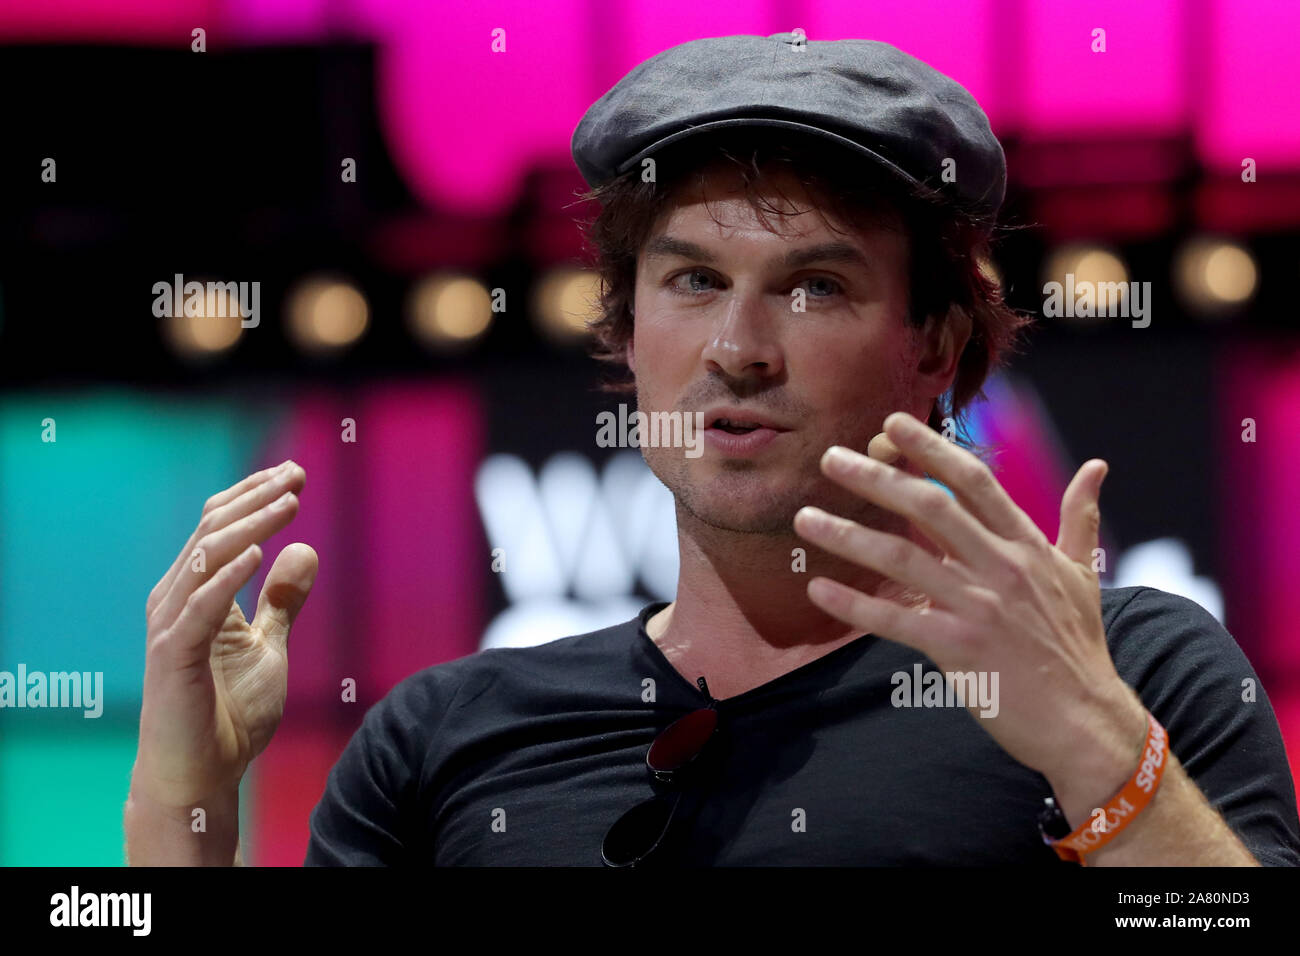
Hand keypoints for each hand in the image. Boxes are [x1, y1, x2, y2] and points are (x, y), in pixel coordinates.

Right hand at [133, 460, 317, 810]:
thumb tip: (306, 549)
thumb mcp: (269, 647)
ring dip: (250, 526)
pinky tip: (259, 553)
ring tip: (289, 503)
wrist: (201, 776)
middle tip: (298, 475)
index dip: (255, 496)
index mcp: (197, 592)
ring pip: (207, 558)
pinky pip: (200, 608)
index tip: (296, 474)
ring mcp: (172, 625)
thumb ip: (282, 601)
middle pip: (214, 531)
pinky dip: (227, 578)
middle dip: (257, 499)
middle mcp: (178, 599)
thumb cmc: (229, 714)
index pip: (220, 526)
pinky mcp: (174, 656)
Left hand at [792, 411, 1145, 800]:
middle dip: (876, 477)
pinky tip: (817, 589)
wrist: (1084, 721)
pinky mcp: (957, 649)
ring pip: (901, 557)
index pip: (973, 480)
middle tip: (830, 457)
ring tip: (805, 519)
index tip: (891, 423)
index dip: (930, 447)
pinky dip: (852, 605)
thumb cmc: (1079, 647)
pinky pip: (894, 619)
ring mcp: (978, 607)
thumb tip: (1097, 468)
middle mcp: (1001, 567)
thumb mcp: (1083, 575)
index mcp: (1026, 545)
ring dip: (847, 535)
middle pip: (929, 506)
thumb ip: (1080, 518)